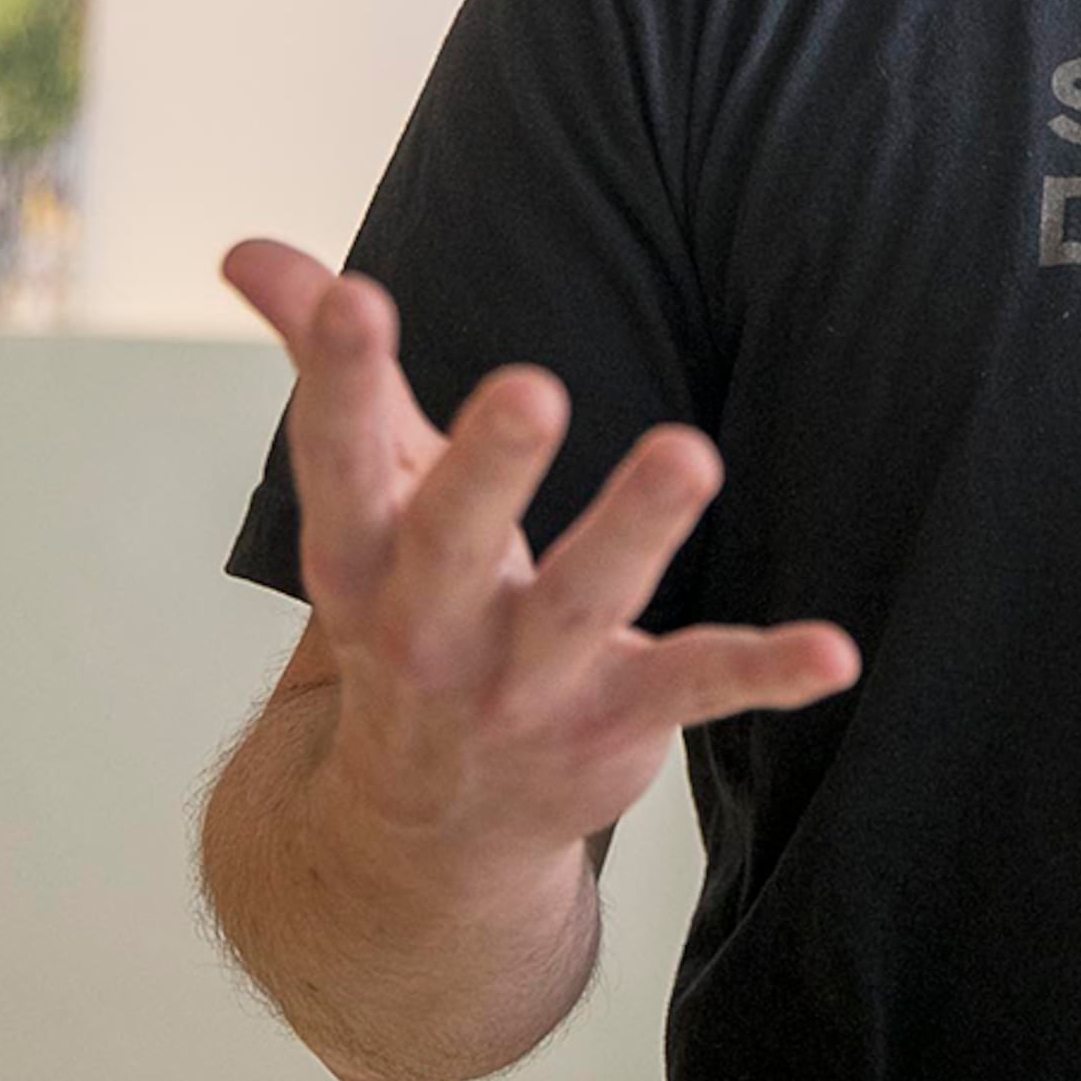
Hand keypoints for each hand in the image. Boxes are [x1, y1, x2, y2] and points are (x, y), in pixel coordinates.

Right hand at [221, 237, 861, 883]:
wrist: (423, 832)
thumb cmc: (408, 608)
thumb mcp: (362, 496)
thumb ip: (325, 365)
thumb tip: (246, 247)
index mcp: (359, 555)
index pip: (340, 458)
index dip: (339, 377)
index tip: (356, 295)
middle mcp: (429, 627)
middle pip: (453, 541)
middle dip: (488, 468)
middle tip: (530, 387)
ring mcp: (523, 687)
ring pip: (583, 605)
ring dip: (634, 531)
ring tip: (690, 453)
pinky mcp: (615, 726)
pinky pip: (695, 688)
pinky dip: (766, 674)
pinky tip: (834, 651)